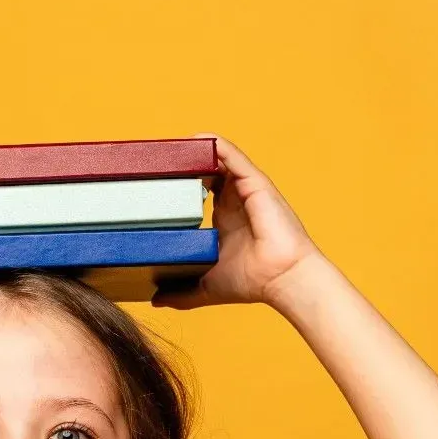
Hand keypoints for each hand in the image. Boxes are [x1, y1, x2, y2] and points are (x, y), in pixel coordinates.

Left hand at [152, 134, 322, 309]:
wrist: (283, 279)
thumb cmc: (254, 282)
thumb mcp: (206, 287)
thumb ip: (182, 293)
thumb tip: (156, 300)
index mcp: (225, 218)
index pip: (200, 190)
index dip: (180, 181)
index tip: (155, 178)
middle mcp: (236, 200)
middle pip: (206, 170)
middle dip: (183, 162)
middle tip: (155, 159)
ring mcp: (246, 190)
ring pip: (218, 159)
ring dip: (195, 150)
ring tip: (169, 145)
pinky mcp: (255, 184)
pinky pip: (233, 157)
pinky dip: (217, 146)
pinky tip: (198, 138)